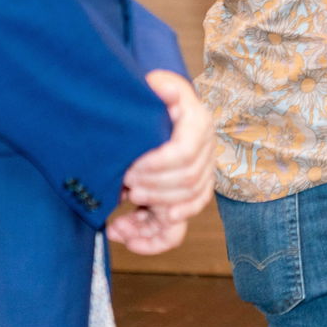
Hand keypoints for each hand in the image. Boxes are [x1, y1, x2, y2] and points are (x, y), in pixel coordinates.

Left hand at [109, 70, 214, 255]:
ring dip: (152, 216)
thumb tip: (162, 86)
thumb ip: (159, 86)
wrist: (149, 115)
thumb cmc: (148, 101)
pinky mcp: (184, 200)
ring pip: (185, 207)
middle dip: (152, 190)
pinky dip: (154, 239)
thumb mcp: (150, 88)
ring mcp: (198, 178)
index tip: (129, 169)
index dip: (157, 167)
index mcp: (198, 124)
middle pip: (187, 183)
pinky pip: (177, 229)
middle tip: (124, 186)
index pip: (185, 153)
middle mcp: (205, 152)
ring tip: (121, 214)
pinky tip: (128, 236)